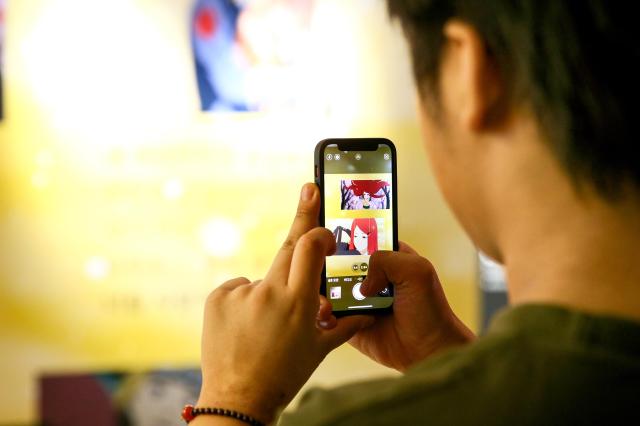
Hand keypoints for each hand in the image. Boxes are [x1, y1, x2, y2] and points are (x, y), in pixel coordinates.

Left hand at [196, 184, 373, 423]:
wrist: (238, 398)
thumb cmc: (283, 375)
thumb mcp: (319, 350)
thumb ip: (345, 325)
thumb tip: (367, 314)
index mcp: (299, 302)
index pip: (310, 247)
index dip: (319, 230)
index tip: (323, 222)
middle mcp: (269, 292)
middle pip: (287, 246)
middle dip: (302, 218)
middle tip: (309, 188)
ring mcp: (240, 294)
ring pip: (263, 279)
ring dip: (269, 293)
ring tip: (263, 327)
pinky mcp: (217, 298)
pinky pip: (238, 288)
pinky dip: (245, 300)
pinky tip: (244, 326)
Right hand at [330, 243, 474, 371]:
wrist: (428, 351)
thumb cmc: (430, 311)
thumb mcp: (417, 271)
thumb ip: (388, 260)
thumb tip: (361, 281)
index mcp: (385, 257)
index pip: (357, 238)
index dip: (340, 233)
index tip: (323, 233)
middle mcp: (368, 276)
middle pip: (336, 261)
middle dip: (322, 262)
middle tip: (312, 265)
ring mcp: (355, 299)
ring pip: (327, 288)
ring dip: (321, 290)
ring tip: (323, 295)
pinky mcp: (348, 322)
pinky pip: (328, 315)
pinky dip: (323, 314)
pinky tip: (328, 316)